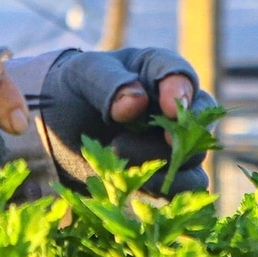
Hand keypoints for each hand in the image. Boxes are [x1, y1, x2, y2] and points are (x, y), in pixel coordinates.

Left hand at [35, 48, 214, 195]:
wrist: (60, 125)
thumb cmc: (76, 89)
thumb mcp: (81, 75)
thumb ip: (108, 83)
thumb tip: (137, 102)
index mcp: (157, 70)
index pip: (180, 74)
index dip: (180, 92)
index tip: (171, 110)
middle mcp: (176, 104)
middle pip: (197, 121)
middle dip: (175, 135)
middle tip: (146, 140)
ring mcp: (176, 139)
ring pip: (193, 155)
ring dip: (162, 162)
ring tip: (118, 156)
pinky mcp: (170, 171)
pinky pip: (190, 184)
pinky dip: (169, 187)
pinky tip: (137, 183)